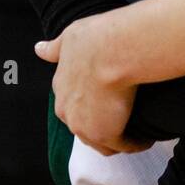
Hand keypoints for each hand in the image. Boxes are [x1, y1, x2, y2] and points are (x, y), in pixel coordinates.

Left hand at [35, 15, 151, 155]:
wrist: (113, 51)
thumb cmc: (95, 39)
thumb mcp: (69, 38)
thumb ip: (55, 48)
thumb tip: (39, 49)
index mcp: (61, 88)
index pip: (72, 104)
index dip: (89, 104)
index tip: (105, 100)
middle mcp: (67, 112)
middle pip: (84, 126)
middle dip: (101, 125)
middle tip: (122, 117)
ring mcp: (85, 127)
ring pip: (102, 142)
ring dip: (117, 139)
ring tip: (136, 132)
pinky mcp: (107, 135)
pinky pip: (124, 146)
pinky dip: (135, 143)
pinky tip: (146, 137)